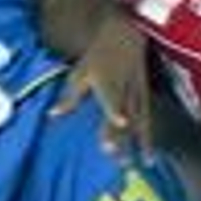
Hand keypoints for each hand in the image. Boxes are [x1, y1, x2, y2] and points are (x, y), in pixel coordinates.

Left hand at [51, 13, 154, 158]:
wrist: (127, 36)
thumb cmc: (98, 57)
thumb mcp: (80, 72)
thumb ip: (70, 97)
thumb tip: (53, 115)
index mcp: (107, 81)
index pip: (112, 98)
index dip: (116, 110)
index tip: (121, 122)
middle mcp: (125, 89)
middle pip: (125, 114)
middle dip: (121, 135)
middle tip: (117, 157)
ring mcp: (138, 94)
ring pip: (139, 121)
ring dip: (136, 143)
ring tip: (133, 164)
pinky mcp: (145, 98)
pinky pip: (147, 122)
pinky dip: (148, 140)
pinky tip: (148, 158)